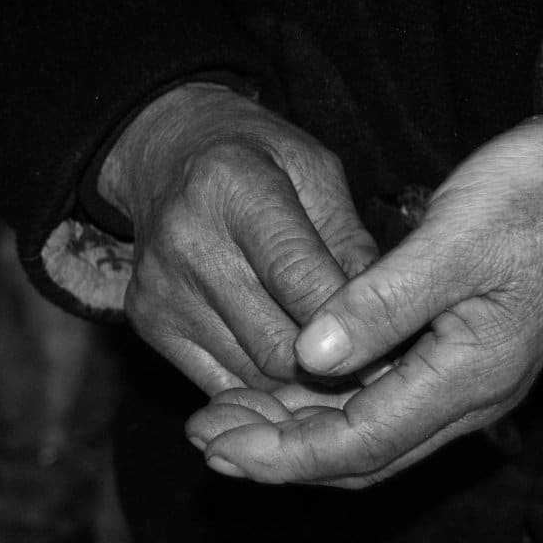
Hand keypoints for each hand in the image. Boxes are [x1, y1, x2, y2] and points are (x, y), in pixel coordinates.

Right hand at [102, 83, 376, 392]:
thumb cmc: (259, 158)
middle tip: (375, 364)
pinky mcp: (148, 324)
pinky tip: (293, 369)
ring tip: (339, 364)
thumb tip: (388, 319)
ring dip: (304, 382)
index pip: (299, 280)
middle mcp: (187, 242)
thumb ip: (351, 242)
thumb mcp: (317, 172)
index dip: (352, 322)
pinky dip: (265, 388)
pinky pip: (223, 385)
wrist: (168, 154)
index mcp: (235, 188)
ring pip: (255, 375)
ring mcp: (161, 291)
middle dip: (335, 364)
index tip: (394, 342)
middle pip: (277, 344)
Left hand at [186, 88, 542, 486]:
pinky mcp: (459, 358)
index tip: (215, 447)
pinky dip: (327, 405)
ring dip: (297, 433)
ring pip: (369, 433)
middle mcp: (472, 396)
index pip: (362, 441)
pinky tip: (283, 386)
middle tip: (202, 440)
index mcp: (473, 375)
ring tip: (224, 422)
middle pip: (361, 454)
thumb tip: (311, 356)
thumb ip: (383, 302)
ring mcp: (468, 381)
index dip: (283, 453)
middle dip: (278, 454)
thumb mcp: (455, 237)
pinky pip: (383, 404)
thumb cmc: (535, 193)